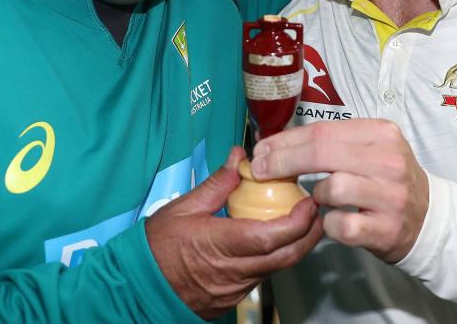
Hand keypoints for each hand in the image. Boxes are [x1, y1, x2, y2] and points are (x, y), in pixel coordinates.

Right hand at [145, 146, 322, 319]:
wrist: (140, 287)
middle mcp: (234, 271)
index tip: (309, 202)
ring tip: (297, 221)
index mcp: (222, 245)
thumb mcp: (183, 208)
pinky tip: (270, 241)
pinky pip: (262, 276)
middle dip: (309, 234)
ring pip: (276, 267)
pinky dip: (273, 257)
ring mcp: (236, 288)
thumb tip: (238, 158)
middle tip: (316, 211)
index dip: (299, 220)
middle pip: (286, 256)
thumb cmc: (156, 249)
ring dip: (292, 245)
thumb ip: (217, 184)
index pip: (274, 236)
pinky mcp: (233, 297)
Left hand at [251, 119, 427, 263]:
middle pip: (321, 154)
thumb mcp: (371, 149)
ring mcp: (390, 196)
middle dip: (282, 161)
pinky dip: (328, 224)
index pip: (322, 130)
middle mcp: (389, 161)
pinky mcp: (386, 229)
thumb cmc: (387, 181)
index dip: (285, 140)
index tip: (262, 149)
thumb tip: (279, 143)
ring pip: (331, 187)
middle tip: (260, 170)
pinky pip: (340, 225)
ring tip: (317, 197)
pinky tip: (331, 220)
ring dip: (314, 193)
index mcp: (382, 133)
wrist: (428, 219)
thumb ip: (333, 143)